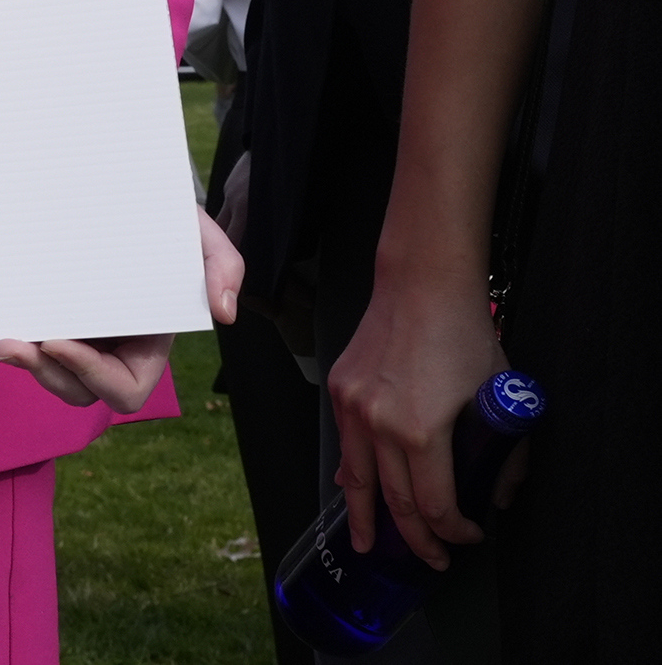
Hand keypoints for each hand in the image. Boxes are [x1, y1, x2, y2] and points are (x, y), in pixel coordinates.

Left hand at [0, 210, 242, 412]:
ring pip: (38, 371)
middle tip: (10, 344)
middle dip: (42, 373)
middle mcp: (104, 348)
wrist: (117, 194)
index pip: (125, 387)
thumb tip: (224, 313)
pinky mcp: (34, 316)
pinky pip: (10, 343)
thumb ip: (223, 265)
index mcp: (145, 345)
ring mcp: (67, 335)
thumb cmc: (163, 220)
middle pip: (74, 389)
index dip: (93, 375)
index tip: (60, 341)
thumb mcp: (198, 234)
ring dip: (9, 363)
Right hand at [327, 252, 509, 566]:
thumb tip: (499, 494)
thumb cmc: (463, 335)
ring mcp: (353, 407)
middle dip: (415, 539)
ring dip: (363, 518)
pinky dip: (351, 474)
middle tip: (430, 560)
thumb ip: (506, 455)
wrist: (420, 285)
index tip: (469, 536)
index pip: (434, 506)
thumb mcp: (500, 396)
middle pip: (394, 502)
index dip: (454, 532)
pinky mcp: (340, 390)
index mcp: (421, 431)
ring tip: (365, 545)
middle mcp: (379, 424)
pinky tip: (354, 489)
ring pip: (355, 479)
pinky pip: (345, 445)